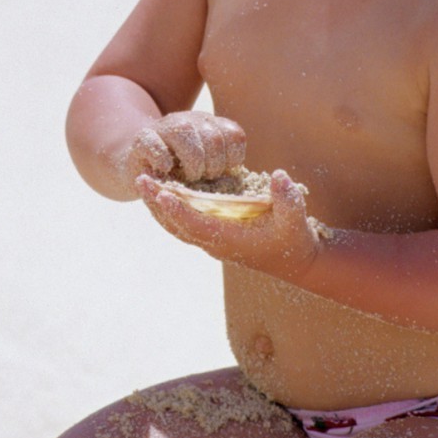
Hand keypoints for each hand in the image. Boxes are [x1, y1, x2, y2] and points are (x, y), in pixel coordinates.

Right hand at [125, 112, 246, 183]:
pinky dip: (163, 159)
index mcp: (209, 125)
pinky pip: (155, 144)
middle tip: (205, 179)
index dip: (232, 158)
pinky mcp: (141, 139)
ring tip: (190, 178)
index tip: (224, 173)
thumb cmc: (177, 171)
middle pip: (212, 137)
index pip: (234, 134)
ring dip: (192, 163)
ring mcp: (164, 127)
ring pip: (185, 133)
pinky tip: (166, 169)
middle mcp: (189, 120)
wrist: (138, 163)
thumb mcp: (204, 167)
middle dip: (213, 166)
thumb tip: (241, 182)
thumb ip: (223, 168)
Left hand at [137, 169, 328, 281]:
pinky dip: (168, 210)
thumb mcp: (296, 219)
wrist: (294, 261)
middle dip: (157, 204)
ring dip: (157, 207)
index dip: (179, 211)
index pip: (197, 226)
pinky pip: (182, 225)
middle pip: (177, 226)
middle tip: (141, 180)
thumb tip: (280, 175)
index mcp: (230, 240)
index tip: (162, 194)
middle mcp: (215, 243)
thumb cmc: (293, 239)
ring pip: (175, 227)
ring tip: (143, 183)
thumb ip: (288, 198)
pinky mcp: (212, 236)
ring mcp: (211, 242)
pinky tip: (158, 192)